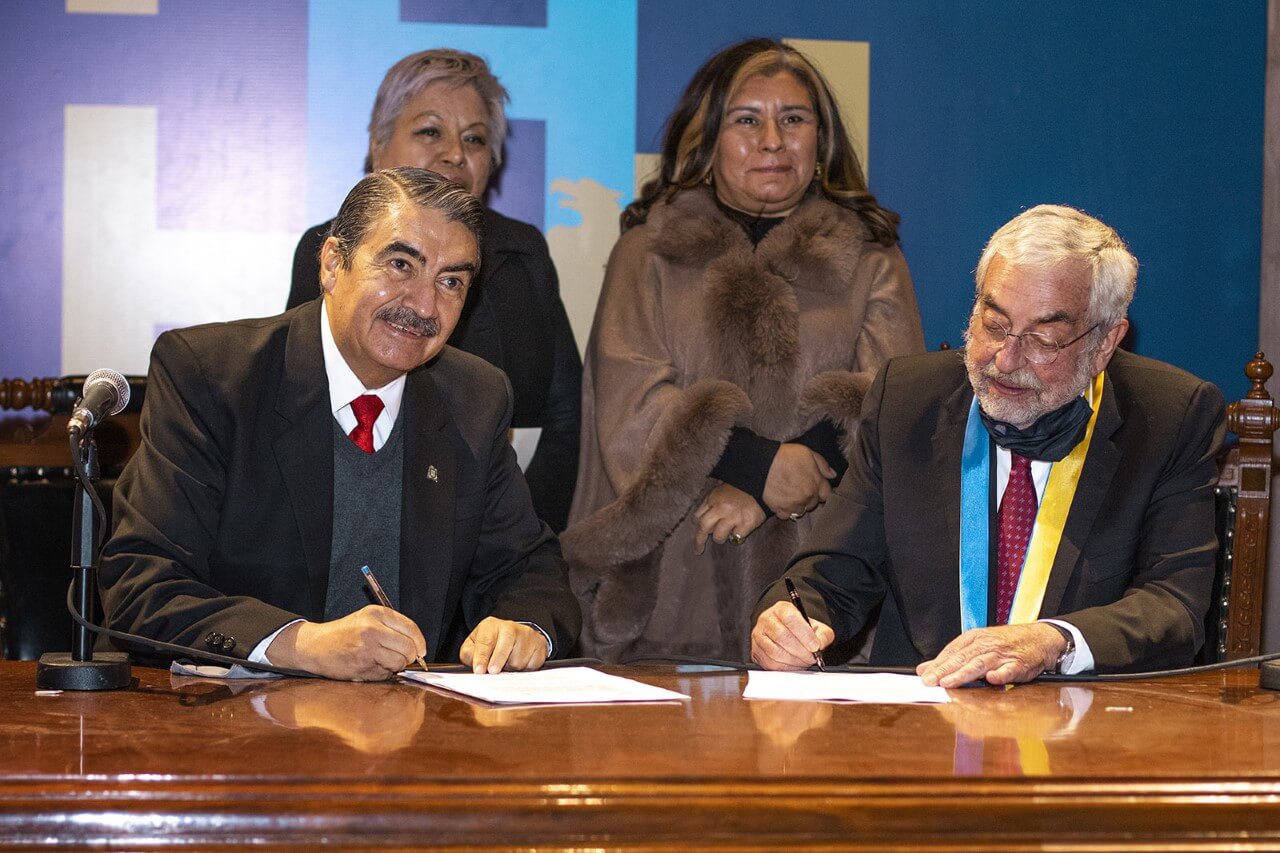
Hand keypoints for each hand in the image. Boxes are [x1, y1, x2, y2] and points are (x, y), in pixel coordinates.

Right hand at [267, 605, 426, 681]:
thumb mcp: (367, 619)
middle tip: (402, 657)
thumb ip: (392, 627)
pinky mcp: (362, 666)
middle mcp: (372, 629)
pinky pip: (386, 674)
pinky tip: (371, 666)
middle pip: (409, 648)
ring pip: (399, 663)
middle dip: (410, 656)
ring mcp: (367, 649)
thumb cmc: (344, 633)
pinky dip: (383, 673)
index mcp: (376, 613)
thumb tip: (418, 647)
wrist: (315, 645)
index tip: (421, 650)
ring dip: (396, 666)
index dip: (420, 642)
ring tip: (383, 660)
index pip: (411, 628)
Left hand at [460, 617, 548, 672]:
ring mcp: (527, 635)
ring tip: (507, 664)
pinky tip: (520, 662)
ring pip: (518, 660)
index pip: (485, 641)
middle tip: (493, 671)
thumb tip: (475, 667)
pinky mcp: (539, 644)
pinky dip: (525, 668)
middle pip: (505, 646)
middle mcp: (510, 627)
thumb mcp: (474, 644)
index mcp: (491, 626)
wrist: (516, 636)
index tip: (479, 670)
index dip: (481, 657)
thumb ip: (469, 655)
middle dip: (498, 660)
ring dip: (511, 668)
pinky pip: (532, 664)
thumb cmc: (491, 643)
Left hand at [693, 484, 766, 553]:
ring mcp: (734, 517)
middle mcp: (721, 508)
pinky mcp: (746, 524)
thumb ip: (709, 504)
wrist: (762, 488)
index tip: (698, 532)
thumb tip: (699, 521)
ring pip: (718, 537)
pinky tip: (739, 530)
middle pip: (703, 528)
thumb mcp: (720, 492)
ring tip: (726, 534)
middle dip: (699, 540)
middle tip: (698, 549)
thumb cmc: (740, 490)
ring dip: (720, 538)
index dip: (697, 525)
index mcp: (713, 499)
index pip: (697, 517)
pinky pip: (735, 538)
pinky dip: (736, 536)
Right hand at [751, 600, 834, 669]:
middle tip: (812, 657)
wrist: (786, 632)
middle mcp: (767, 620)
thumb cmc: (801, 629)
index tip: (815, 646)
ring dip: (794, 661)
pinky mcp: (756, 651)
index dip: (804, 634)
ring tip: (804, 661)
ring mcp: (759, 635)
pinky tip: (795, 665)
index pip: (790, 618)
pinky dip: (786, 667)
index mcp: (782, 609)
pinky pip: (770, 663)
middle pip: (781, 636)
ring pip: (775, 652)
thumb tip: (820, 644)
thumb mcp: (817, 627)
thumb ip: (823, 635)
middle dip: (800, 651)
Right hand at [762, 444, 835, 518]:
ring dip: (798, 505)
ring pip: (801, 511)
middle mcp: (807, 497)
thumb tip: (832, 475)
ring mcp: (793, 505)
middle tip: (800, 488)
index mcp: (816, 484)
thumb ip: (823, 465)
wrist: (762, 463)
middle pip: (813, 504)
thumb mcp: (808, 453)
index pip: (827, 495)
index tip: (816, 487)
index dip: (821, 490)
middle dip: (809, 497)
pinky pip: (786, 516)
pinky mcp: (779, 510)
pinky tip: (782, 501)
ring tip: (790, 495)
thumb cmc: (785, 456)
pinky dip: (785, 510)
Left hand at [916, 623, 1066, 687]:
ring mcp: (1002, 654)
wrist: (1039, 638)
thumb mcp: (977, 645)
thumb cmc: (1006, 644)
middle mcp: (986, 644)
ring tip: (949, 682)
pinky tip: (991, 680)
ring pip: (980, 663)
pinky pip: (1008, 670)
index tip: (924, 676)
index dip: (937, 665)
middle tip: (931, 682)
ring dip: (964, 674)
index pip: (952, 652)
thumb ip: (951, 658)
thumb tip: (924, 669)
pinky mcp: (1019, 664)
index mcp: (974, 639)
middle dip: (945, 670)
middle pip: (962, 658)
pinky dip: (1000, 674)